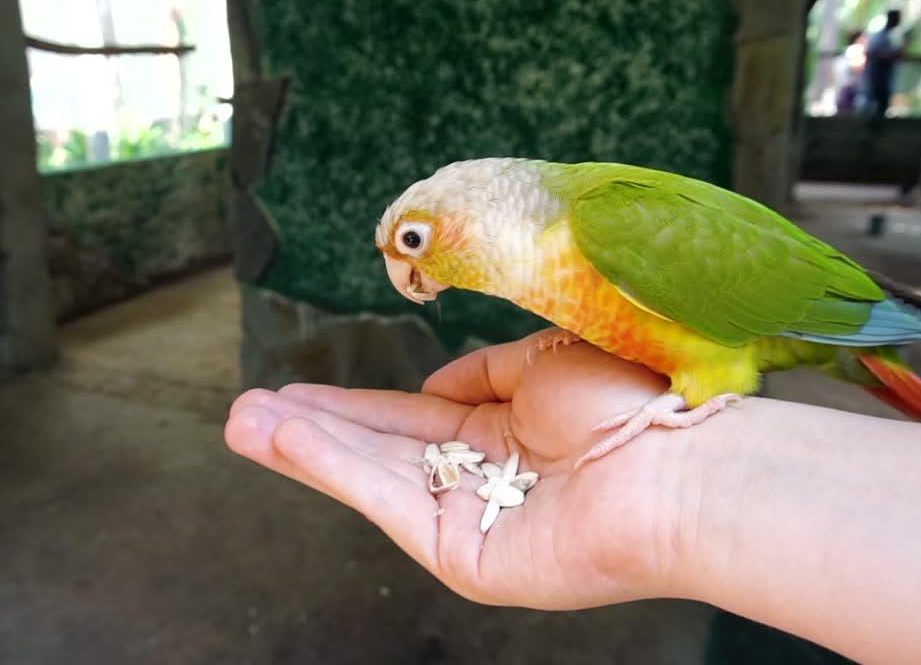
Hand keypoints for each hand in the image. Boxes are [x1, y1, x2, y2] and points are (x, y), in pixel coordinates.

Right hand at [225, 330, 697, 609]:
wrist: (679, 461)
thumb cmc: (631, 404)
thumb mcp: (545, 359)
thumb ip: (483, 370)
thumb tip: (432, 383)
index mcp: (500, 434)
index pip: (406, 419)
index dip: (349, 406)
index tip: (291, 392)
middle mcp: (480, 480)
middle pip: (377, 451)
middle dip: (308, 430)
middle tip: (241, 411)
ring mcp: (472, 523)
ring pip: (374, 478)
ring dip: (304, 449)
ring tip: (242, 423)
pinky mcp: (469, 561)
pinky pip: (393, 505)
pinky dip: (337, 470)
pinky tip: (291, 438)